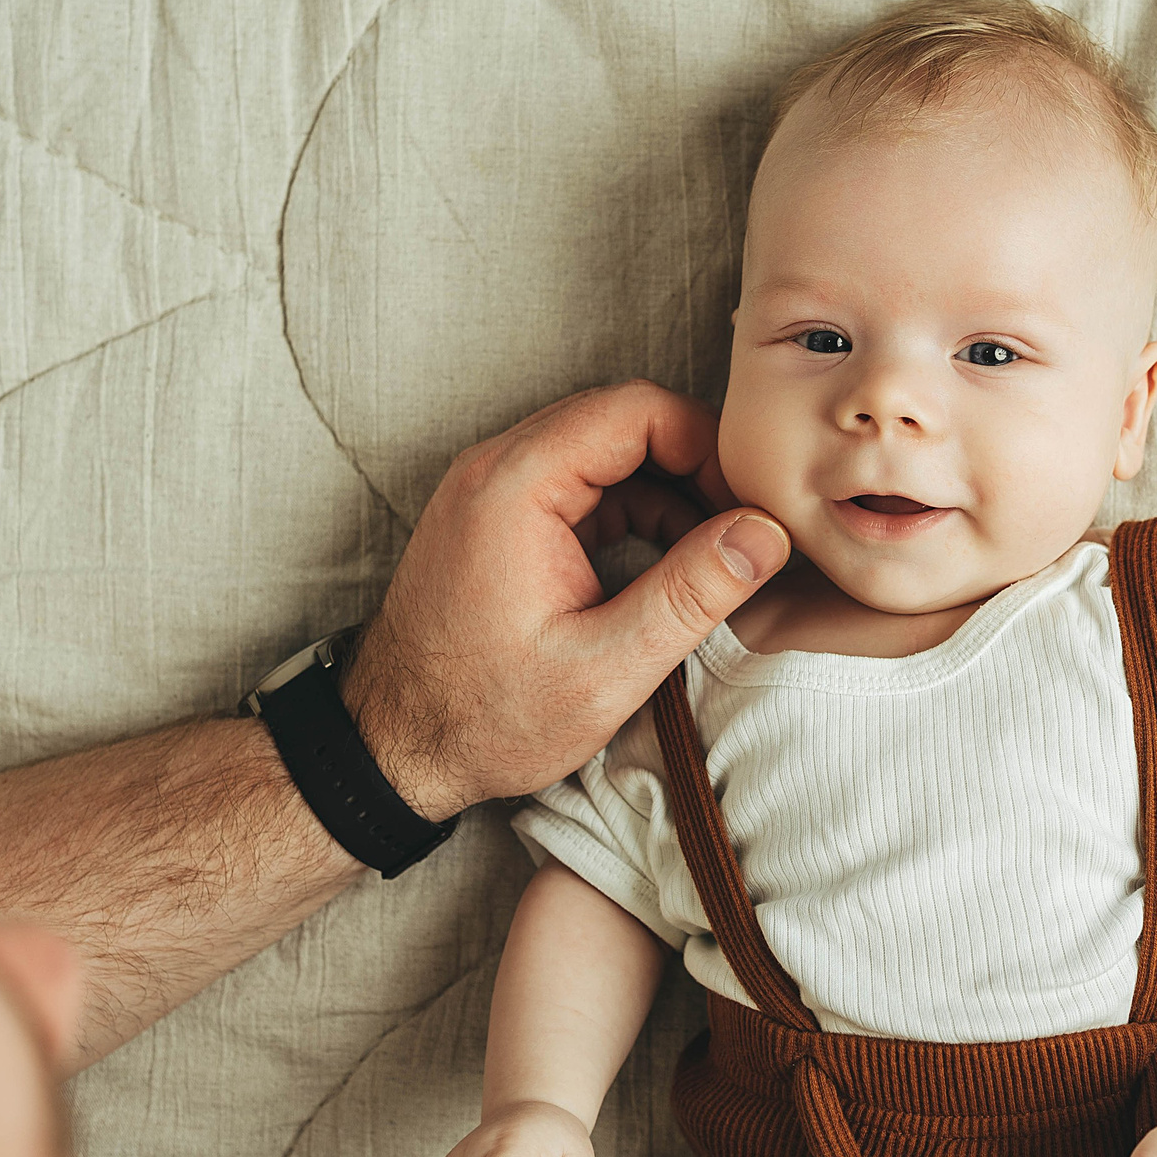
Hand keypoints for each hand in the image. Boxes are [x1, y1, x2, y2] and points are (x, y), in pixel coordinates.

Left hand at [341, 381, 790, 820]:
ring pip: (606, 451)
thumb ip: (691, 593)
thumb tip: (764, 535)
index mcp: (516, 485)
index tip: (749, 506)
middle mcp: (497, 467)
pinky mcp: (500, 516)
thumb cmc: (484, 718)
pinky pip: (581, 484)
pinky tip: (668, 567)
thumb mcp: (605, 669)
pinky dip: (633, 512)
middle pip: (623, 421)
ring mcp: (493, 488)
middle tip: (743, 531)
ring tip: (713, 559)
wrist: (392, 747)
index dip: (709, 447)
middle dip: (695, 468)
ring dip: (668, 492)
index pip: (637, 409)